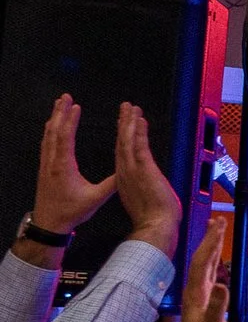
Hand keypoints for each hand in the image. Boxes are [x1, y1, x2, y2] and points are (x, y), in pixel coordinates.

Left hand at [30, 94, 114, 234]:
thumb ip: (112, 184)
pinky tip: (52, 128)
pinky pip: (46, 144)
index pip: (66, 137)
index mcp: (64, 166)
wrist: (49, 224)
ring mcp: (46, 164)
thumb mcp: (95, 199)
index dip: (71, 120)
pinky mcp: (44, 169)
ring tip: (59, 106)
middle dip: (60, 112)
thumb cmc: (72, 212)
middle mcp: (52, 161)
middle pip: (53, 131)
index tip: (76, 106)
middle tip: (65, 97)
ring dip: (54, 119)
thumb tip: (129, 171)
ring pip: (48, 136)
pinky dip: (50, 131)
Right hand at [113, 105, 181, 258]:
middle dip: (123, 123)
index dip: (122, 137)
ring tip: (129, 107)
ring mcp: (133, 169)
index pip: (122, 153)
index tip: (123, 124)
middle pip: (122, 142)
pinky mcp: (143, 169)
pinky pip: (139, 145)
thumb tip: (147, 185)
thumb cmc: (152, 218)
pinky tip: (139, 120)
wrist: (155, 226)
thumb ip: (141, 188)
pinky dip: (138, 132)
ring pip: (128, 140)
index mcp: (125, 179)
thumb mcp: (144, 199)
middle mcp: (125, 171)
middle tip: (125, 107)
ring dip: (129, 122)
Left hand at [166, 228, 227, 321]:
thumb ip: (218, 306)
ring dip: (211, 247)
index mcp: (197, 291)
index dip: (211, 242)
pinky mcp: (205, 299)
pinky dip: (214, 261)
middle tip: (218, 220)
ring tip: (216, 232)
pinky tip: (217, 258)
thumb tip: (224, 285)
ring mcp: (199, 294)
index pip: (204, 261)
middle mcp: (196, 289)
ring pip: (205, 264)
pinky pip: (210, 274)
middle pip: (203, 258)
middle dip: (210, 239)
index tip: (219, 225)